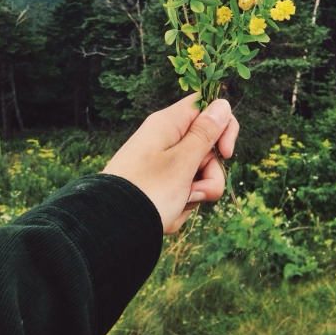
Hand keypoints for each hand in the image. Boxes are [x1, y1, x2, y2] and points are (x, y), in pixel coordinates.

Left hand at [102, 94, 238, 232]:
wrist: (111, 229)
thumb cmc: (148, 192)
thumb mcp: (183, 162)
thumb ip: (205, 134)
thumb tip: (222, 105)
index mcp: (168, 124)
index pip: (207, 107)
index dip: (223, 126)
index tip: (225, 153)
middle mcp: (164, 138)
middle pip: (206, 147)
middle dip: (210, 174)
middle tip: (196, 191)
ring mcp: (161, 163)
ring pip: (197, 172)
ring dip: (195, 194)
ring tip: (176, 206)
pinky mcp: (158, 184)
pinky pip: (183, 190)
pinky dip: (180, 204)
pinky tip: (166, 216)